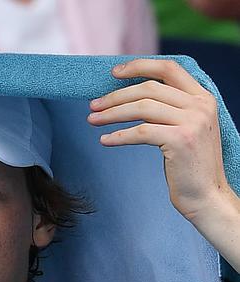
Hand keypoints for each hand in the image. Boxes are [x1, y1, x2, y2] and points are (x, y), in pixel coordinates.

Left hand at [87, 58, 230, 226]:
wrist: (207, 196)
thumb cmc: (190, 168)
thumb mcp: (188, 130)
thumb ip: (173, 111)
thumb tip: (138, 99)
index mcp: (202, 97)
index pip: (169, 68)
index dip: (140, 66)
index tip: (115, 73)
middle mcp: (200, 105)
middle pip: (149, 88)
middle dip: (116, 95)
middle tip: (94, 104)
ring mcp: (191, 122)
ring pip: (142, 108)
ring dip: (112, 113)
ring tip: (92, 120)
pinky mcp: (180, 141)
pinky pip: (141, 132)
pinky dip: (119, 135)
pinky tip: (104, 140)